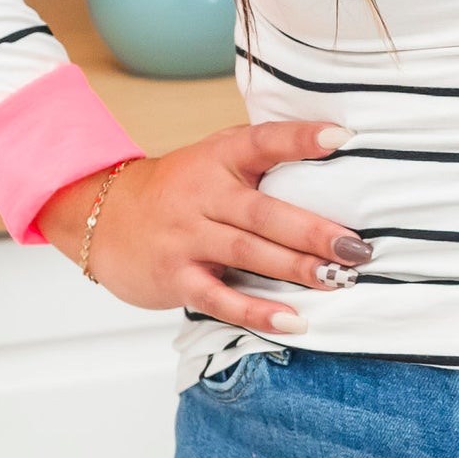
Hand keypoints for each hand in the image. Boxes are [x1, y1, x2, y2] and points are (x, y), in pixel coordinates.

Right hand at [37, 121, 371, 336]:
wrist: (101, 217)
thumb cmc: (180, 188)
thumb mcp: (214, 157)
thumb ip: (262, 155)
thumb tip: (337, 149)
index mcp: (219, 156)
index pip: (263, 141)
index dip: (301, 138)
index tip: (342, 137)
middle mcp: (202, 194)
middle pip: (264, 212)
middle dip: (314, 231)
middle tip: (357, 247)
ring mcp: (186, 236)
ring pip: (248, 253)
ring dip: (297, 269)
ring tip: (340, 279)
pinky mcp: (175, 276)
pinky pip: (220, 297)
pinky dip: (257, 311)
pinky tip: (293, 320)